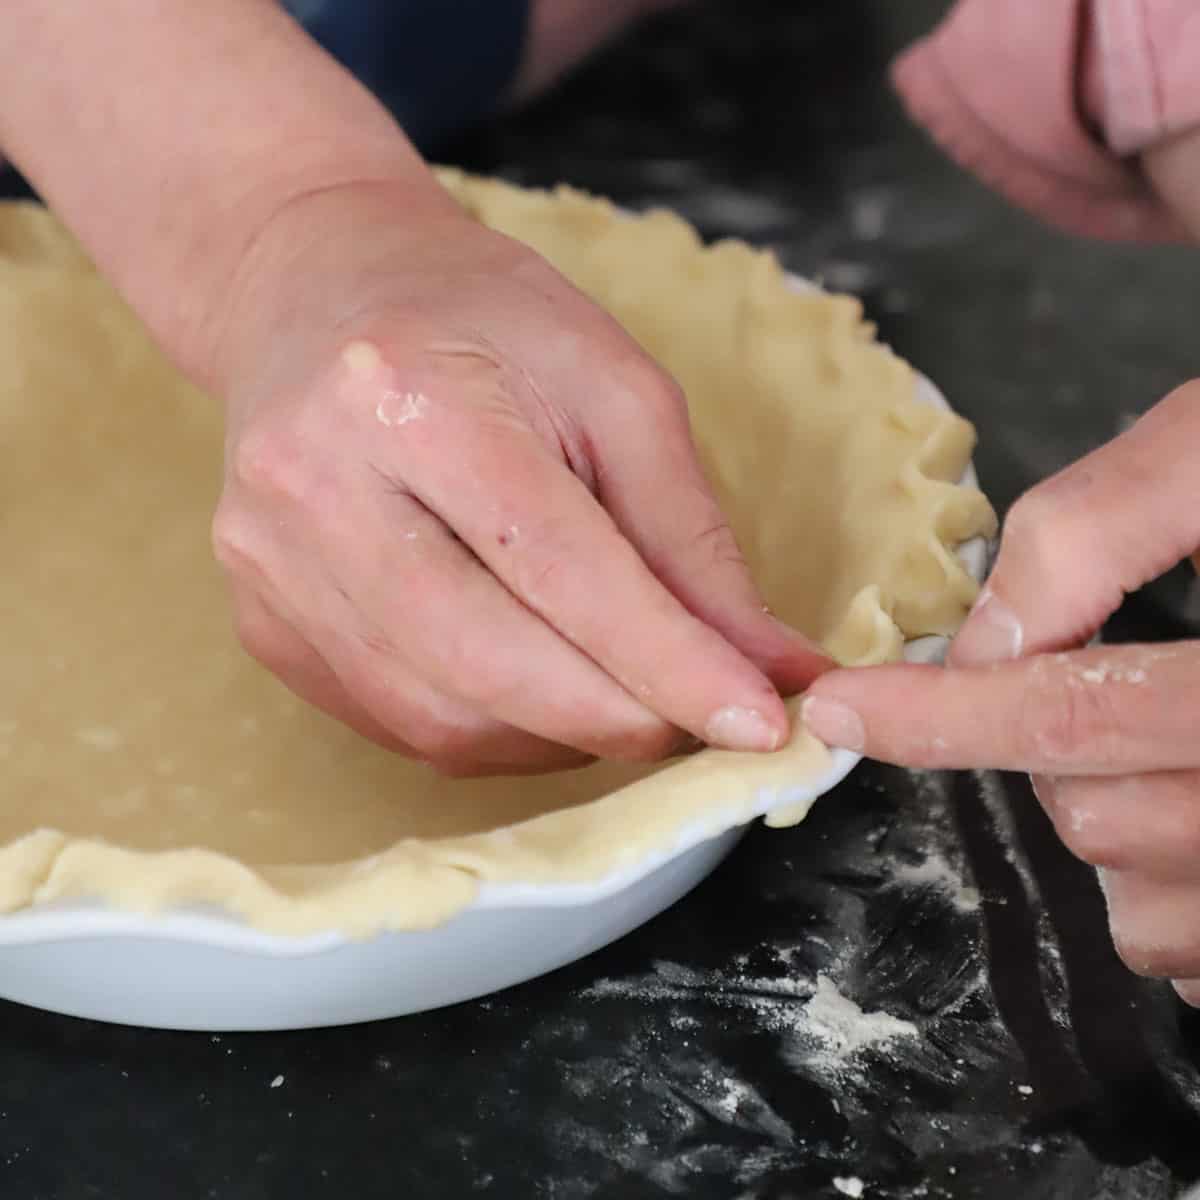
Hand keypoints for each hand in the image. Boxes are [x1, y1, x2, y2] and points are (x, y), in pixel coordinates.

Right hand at [208, 181, 828, 774]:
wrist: (318, 291)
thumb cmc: (483, 322)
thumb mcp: (612, 388)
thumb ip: (689, 532)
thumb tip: (771, 666)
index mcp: (407, 397)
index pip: (559, 566)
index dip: (669, 661)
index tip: (761, 723)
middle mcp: (313, 487)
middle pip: (486, 662)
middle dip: (619, 718)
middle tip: (701, 725)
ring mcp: (271, 564)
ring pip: (438, 717)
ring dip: (560, 737)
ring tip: (625, 702)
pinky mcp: (262, 620)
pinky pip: (395, 722)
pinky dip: (494, 731)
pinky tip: (540, 692)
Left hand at [801, 385, 1199, 1000]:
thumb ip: (1111, 523)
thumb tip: (990, 630)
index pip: (1081, 710)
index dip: (940, 714)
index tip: (843, 709)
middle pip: (1101, 817)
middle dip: (1051, 751)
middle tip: (1098, 675)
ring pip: (1145, 906)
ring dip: (1111, 826)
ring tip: (1161, 744)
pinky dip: (1174, 902)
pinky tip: (1194, 813)